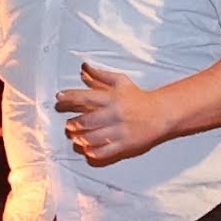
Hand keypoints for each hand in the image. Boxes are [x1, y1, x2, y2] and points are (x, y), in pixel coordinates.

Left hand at [54, 61, 170, 164]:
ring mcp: (120, 131)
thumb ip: (100, 76)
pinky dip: (93, 152)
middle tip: (68, 125)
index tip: (59, 97)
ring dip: (80, 139)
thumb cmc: (139, 97)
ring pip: (93, 138)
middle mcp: (115, 115)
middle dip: (73, 124)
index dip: (70, 97)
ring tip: (75, 137)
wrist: (161, 113)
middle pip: (86, 121)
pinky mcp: (125, 145)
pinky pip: (105, 152)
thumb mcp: (121, 82)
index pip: (86, 97)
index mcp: (113, 98)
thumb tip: (83, 68)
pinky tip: (87, 150)